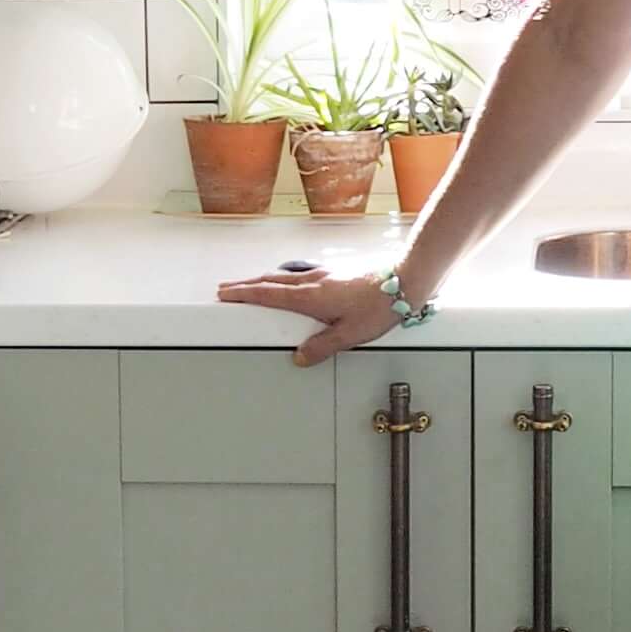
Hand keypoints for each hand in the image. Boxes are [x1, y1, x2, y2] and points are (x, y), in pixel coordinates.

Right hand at [217, 262, 400, 365]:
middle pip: (270, 281)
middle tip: (226, 288)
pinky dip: (283, 278)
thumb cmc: (380, 307)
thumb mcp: (350, 335)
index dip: (245, 295)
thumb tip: (299, 357)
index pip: (269, 295)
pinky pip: (299, 274)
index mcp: (312, 297)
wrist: (404, 282)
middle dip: (246, 285)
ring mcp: (324, 275)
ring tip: (249, 285)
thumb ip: (322, 347)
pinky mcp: (334, 274)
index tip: (226, 295)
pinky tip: (287, 282)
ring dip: (262, 280)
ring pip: (284, 276)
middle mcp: (314, 282)